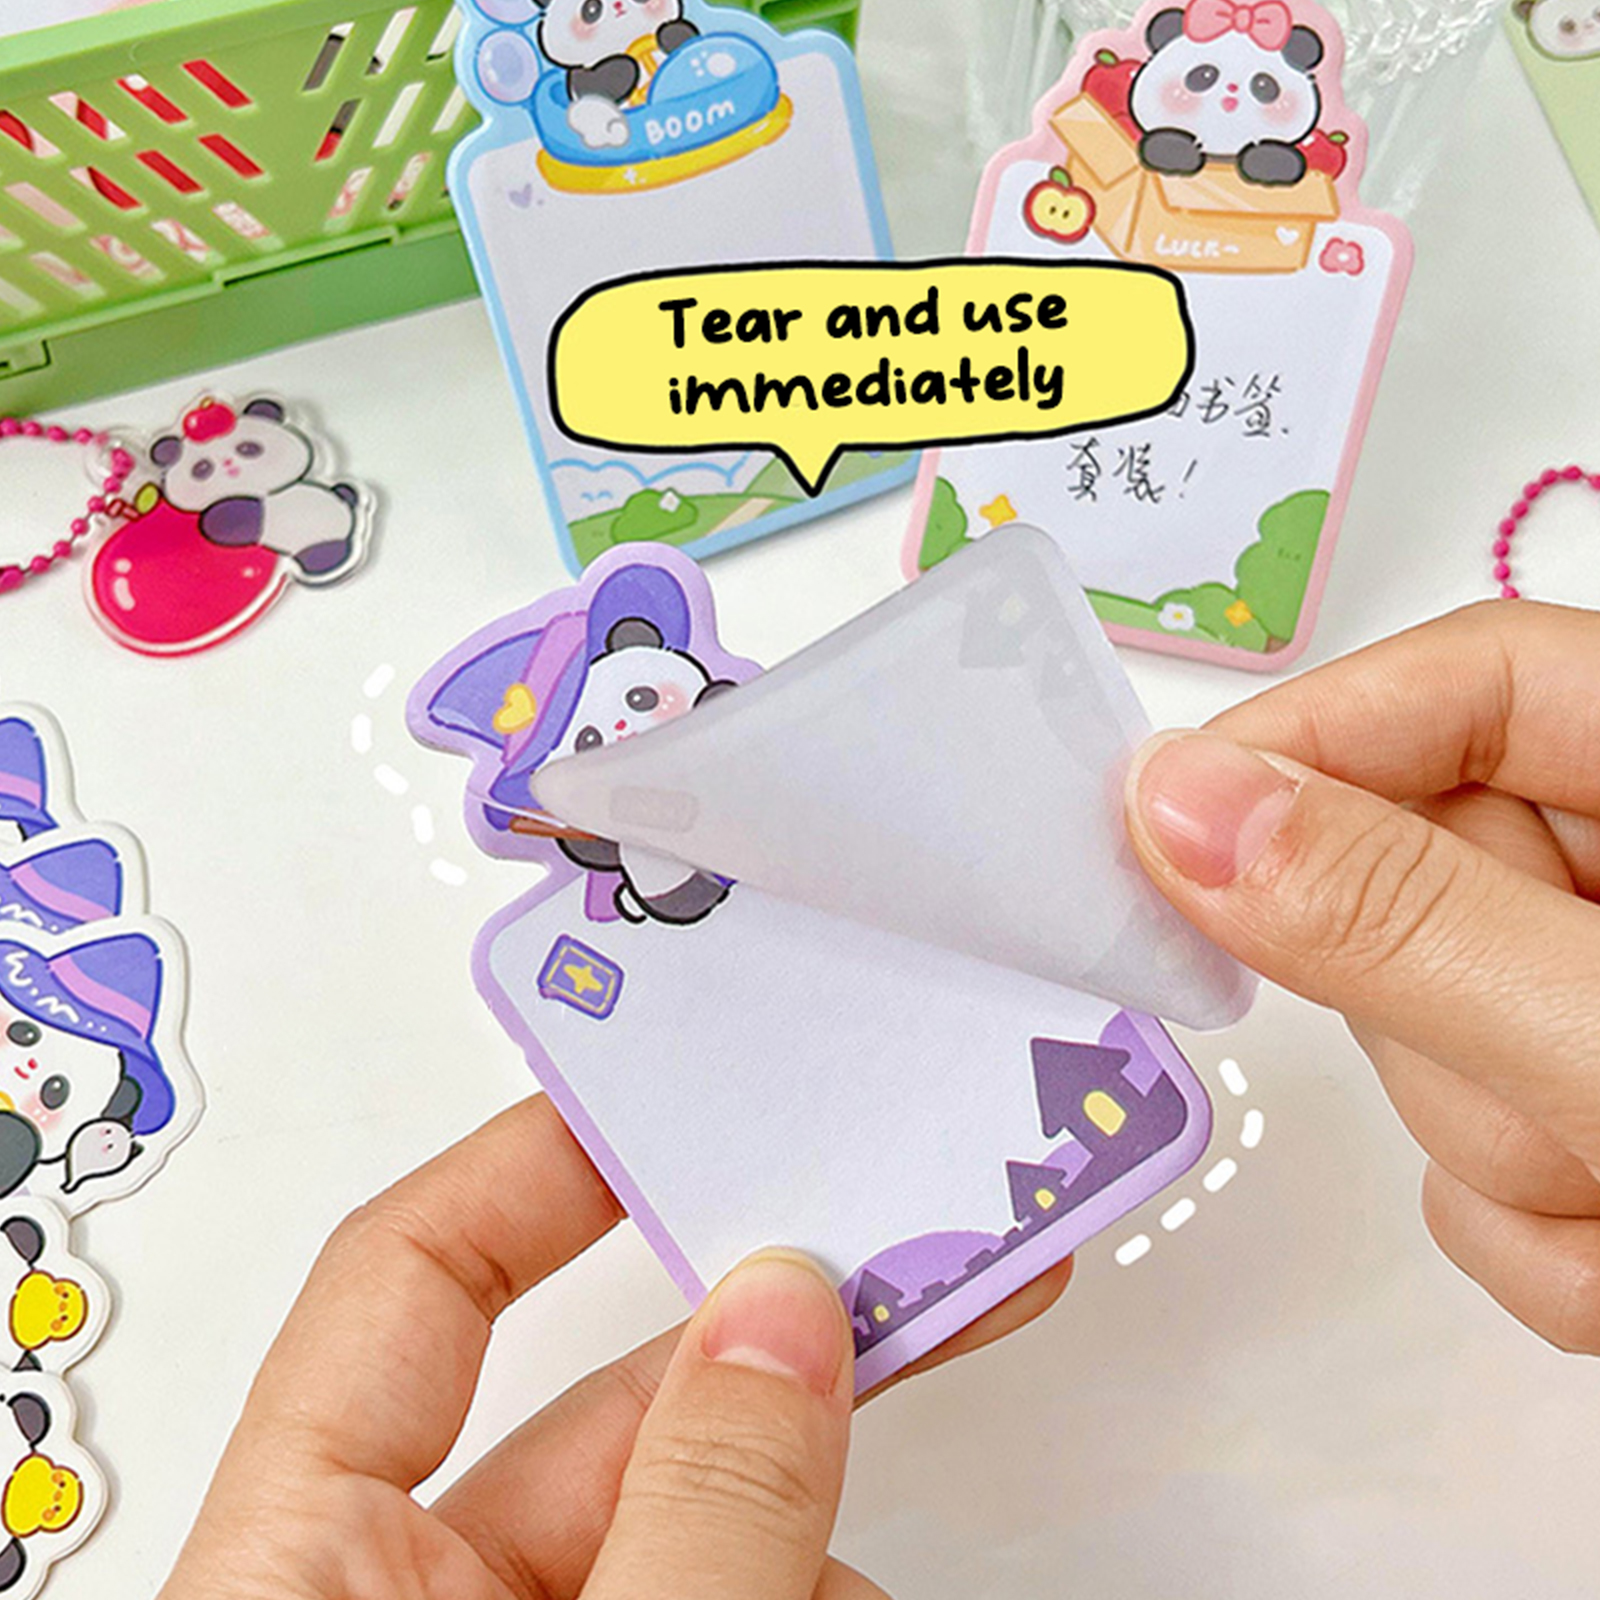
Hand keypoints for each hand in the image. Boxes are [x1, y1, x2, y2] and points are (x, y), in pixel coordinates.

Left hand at [160, 1097, 1069, 1599]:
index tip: (661, 1082)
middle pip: (597, 1408)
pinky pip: (725, 1596)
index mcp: (302, 1565)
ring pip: (692, 1526)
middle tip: (899, 1237)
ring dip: (820, 1485)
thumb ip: (697, 1507)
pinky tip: (877, 1569)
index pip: (406, 1280)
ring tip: (943, 1410)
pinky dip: (811, 1572)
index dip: (532, 1161)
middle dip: (764, 1337)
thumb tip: (782, 1315)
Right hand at [1125, 601, 1599, 1354]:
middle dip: (1436, 1016)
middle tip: (1543, 1095)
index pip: (1466, 683)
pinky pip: (1473, 1156)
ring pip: (1433, 1038)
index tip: (1165, 824)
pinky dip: (1531, 1228)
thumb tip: (1184, 810)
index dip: (1306, 738)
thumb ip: (1404, 923)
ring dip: (1500, 1146)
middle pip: (1424, 875)